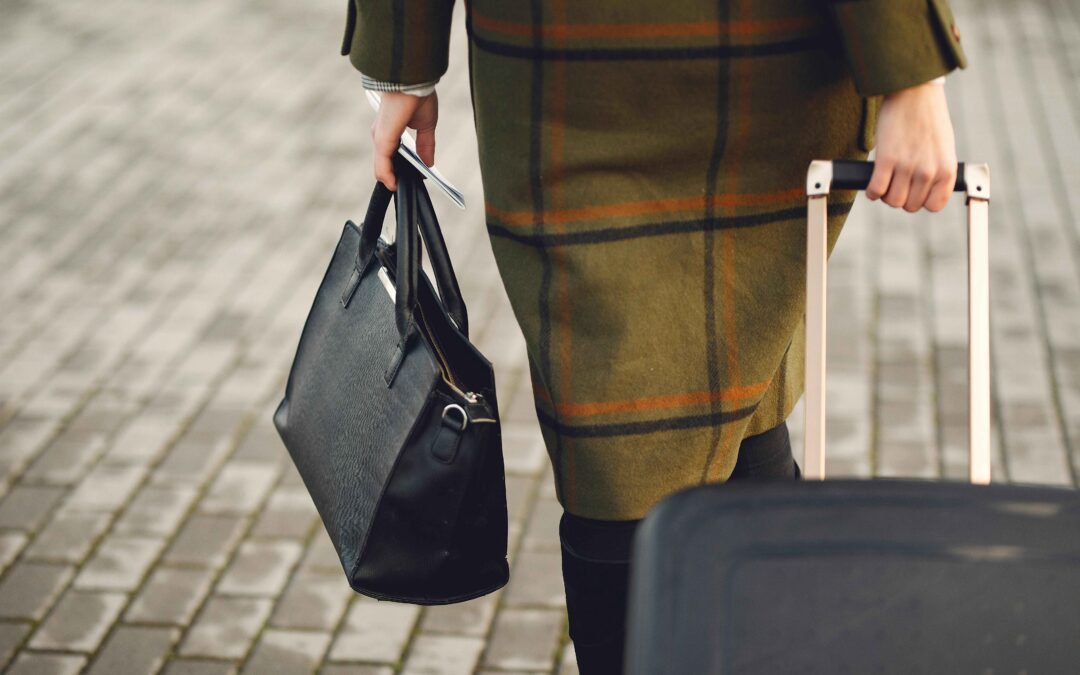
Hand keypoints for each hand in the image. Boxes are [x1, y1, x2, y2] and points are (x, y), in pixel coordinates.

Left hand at [371, 90, 437, 190]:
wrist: (413, 81)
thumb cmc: (418, 96)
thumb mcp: (426, 125)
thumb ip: (425, 146)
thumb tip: (429, 164)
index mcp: (390, 130)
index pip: (391, 156)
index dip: (401, 169)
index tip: (415, 177)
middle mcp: (381, 135)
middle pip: (385, 164)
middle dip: (397, 178)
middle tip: (409, 187)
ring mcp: (380, 139)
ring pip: (382, 167)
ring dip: (392, 181)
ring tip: (403, 189)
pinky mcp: (382, 141)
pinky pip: (382, 165)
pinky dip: (388, 178)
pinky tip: (394, 186)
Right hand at [867, 80, 956, 212]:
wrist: (915, 92)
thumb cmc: (929, 118)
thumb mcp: (944, 147)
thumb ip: (937, 170)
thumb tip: (922, 190)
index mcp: (946, 169)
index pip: (934, 206)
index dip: (922, 201)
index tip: (915, 192)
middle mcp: (928, 171)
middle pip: (909, 206)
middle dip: (901, 198)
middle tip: (897, 184)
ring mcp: (907, 166)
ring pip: (892, 201)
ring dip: (886, 195)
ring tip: (885, 182)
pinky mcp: (886, 159)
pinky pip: (876, 190)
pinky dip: (872, 191)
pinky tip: (873, 184)